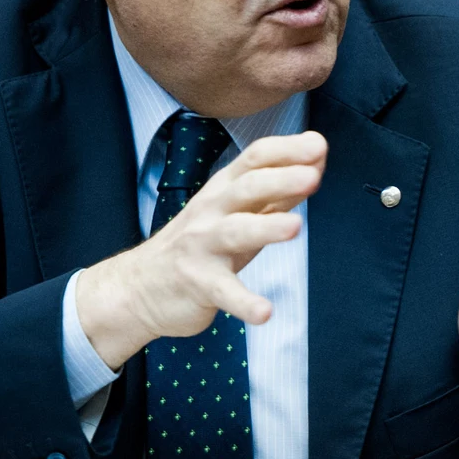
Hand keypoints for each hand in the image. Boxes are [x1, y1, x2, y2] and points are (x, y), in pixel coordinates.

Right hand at [76, 131, 327, 368]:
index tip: (318, 145)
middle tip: (312, 177)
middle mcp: (212, 211)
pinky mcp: (199, 284)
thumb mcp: (236, 211)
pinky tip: (265, 312)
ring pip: (235, 232)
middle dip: (280, 180)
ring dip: (266, 228)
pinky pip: (225, 293)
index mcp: (224, 189)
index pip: (254, 158)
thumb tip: (317, 161)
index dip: (286, 150)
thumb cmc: (201, 243)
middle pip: (247, 188)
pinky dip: (244, 303)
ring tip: (295, 226)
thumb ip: (277, 190)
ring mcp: (202, 247)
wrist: (140, 287)